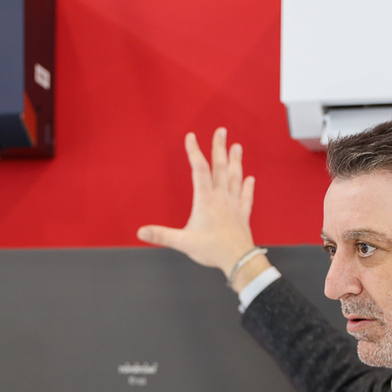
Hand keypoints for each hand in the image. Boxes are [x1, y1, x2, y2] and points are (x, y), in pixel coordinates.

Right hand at [137, 128, 259, 276]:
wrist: (238, 259)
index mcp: (205, 200)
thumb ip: (161, 235)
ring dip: (236, 161)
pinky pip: (245, 197)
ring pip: (235, 178)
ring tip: (237, 147)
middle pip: (220, 167)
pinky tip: (250, 179)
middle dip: (219, 148)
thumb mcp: (183, 242)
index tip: (191, 137)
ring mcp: (233, 205)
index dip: (194, 152)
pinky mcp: (242, 215)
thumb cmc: (212, 249)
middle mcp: (221, 198)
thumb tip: (141, 231)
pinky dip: (247, 187)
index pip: (199, 170)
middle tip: (221, 131)